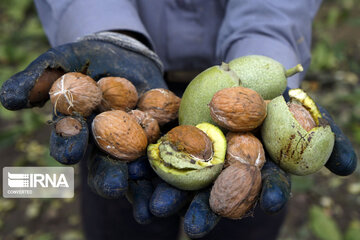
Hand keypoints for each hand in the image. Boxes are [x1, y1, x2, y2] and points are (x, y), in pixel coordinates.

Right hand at [0, 32, 165, 198]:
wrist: (126, 59)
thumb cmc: (89, 59)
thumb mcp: (62, 60)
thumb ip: (38, 78)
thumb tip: (7, 98)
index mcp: (79, 130)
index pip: (69, 142)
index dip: (68, 145)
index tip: (70, 150)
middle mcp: (105, 145)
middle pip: (105, 166)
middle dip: (109, 177)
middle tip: (114, 186)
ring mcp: (135, 146)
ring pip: (138, 172)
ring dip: (146, 190)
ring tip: (154, 207)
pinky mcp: (162, 139)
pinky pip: (169, 157)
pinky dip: (175, 173)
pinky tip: (183, 187)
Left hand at [145, 88, 356, 238]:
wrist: (241, 75)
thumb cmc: (275, 94)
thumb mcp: (303, 107)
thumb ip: (326, 136)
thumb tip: (349, 169)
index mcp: (258, 166)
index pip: (264, 184)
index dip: (266, 193)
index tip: (267, 204)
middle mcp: (227, 169)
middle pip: (216, 193)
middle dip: (206, 211)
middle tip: (195, 229)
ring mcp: (199, 157)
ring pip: (182, 181)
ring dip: (169, 198)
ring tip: (155, 212)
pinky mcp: (175, 142)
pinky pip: (158, 157)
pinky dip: (145, 171)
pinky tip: (133, 186)